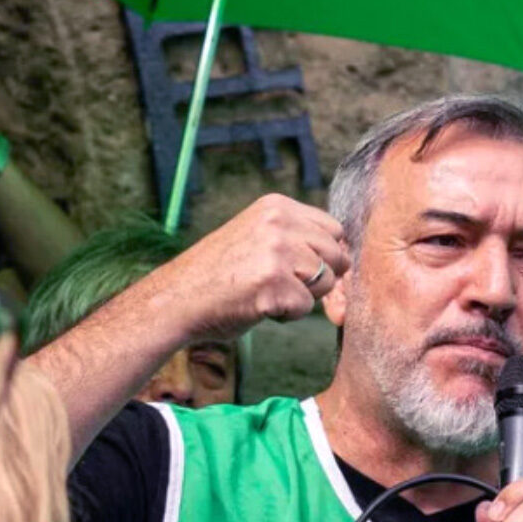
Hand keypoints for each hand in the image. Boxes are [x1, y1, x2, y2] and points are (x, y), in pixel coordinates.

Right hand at [161, 193, 349, 340]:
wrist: (176, 299)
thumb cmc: (220, 274)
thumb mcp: (257, 235)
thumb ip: (296, 235)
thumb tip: (346, 252)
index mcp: (277, 206)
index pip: (334, 229)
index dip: (324, 255)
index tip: (299, 270)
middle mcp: (279, 222)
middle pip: (336, 256)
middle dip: (317, 278)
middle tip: (281, 285)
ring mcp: (277, 252)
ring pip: (326, 282)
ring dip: (302, 297)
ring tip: (267, 293)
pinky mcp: (273, 284)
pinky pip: (306, 308)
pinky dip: (287, 315)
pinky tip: (258, 306)